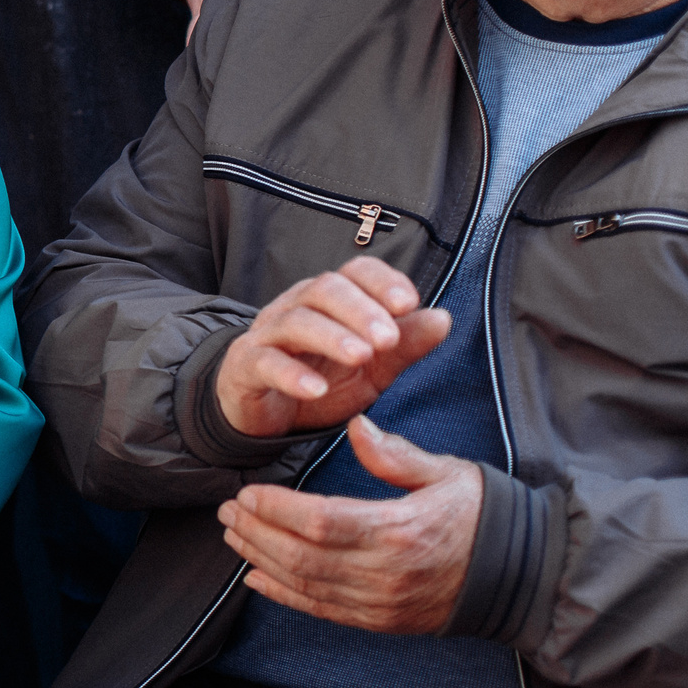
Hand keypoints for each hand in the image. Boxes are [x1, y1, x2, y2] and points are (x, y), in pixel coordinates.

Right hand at [215, 256, 449, 437]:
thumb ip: (404, 346)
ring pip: (295, 321)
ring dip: (332, 336)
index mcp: (329, 300)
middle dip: (360, 310)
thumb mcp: (373, 369)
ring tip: (361, 356)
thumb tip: (443, 318)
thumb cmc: (322, 381)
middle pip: (324, 289)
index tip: (408, 303)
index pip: (354, 272)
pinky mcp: (245, 367)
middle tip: (387, 337)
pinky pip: (264, 362)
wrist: (268, 416)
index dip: (381, 281)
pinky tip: (315, 389)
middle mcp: (296, 307)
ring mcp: (267, 335)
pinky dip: (291, 374)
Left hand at [218, 415, 481, 632]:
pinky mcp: (381, 621)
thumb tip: (356, 425)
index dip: (276, 510)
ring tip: (233, 536)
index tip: (247, 493)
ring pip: (306, 584)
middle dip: (256, 533)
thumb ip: (395, 455)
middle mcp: (386, 572)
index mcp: (400, 529)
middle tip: (226, 511)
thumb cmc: (482, 515)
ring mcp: (382, 603)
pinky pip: (322, 610)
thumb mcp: (446, 473)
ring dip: (261, 560)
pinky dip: (284, 595)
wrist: (523, 574)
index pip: (321, 522)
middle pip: (302, 556)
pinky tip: (255, 577)